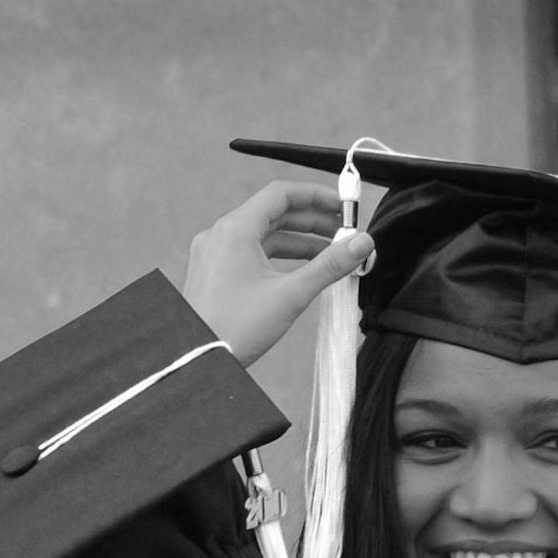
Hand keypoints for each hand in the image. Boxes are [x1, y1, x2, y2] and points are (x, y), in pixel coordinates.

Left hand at [184, 180, 374, 367]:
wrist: (197, 362)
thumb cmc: (232, 330)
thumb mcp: (289, 295)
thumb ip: (329, 266)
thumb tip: (361, 244)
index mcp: (235, 230)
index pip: (280, 194)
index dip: (316, 195)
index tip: (342, 206)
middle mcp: (220, 236)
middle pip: (274, 214)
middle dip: (312, 221)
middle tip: (344, 232)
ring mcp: (214, 254)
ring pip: (263, 236)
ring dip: (298, 241)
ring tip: (331, 253)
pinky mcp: (214, 273)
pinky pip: (251, 254)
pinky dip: (278, 257)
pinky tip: (302, 269)